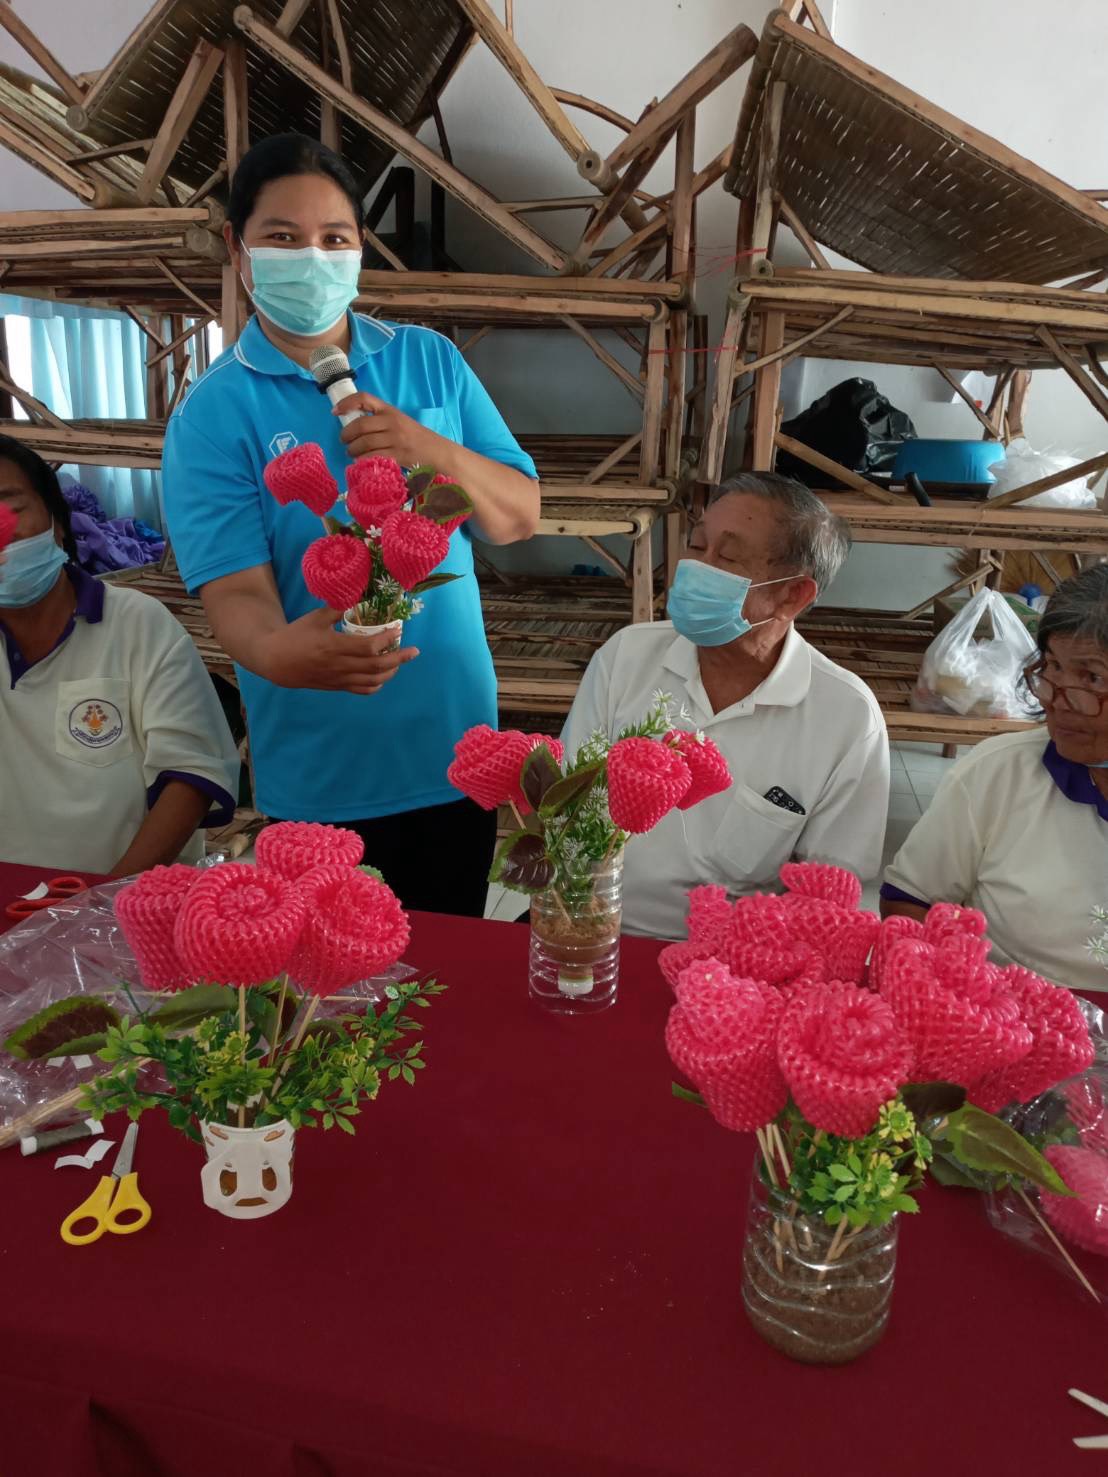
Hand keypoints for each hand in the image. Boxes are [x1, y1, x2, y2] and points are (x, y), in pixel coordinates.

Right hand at [260, 605, 418, 694]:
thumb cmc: (296, 636)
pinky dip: (376, 685)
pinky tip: (382, 676)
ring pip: (373, 680)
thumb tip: (359, 595)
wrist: (276, 661)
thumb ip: (337, 608)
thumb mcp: (315, 618)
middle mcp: (339, 665)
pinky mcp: (337, 686)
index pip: (368, 647)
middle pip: (377, 666)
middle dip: (399, 658)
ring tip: (400, 661)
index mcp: (334, 646)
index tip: (398, 630)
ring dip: (391, 672)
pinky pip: (362, 689)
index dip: (387, 640)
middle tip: (414, 651)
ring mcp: (339, 678)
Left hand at [335, 393, 440, 464]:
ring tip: (352, 453)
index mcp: (391, 410)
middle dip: (346, 435)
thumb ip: (381, 422)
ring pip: (363, 443)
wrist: (438, 453)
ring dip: (352, 450)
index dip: (347, 403)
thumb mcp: (400, 423)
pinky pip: (371, 457)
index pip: (364, 398)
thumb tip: (355, 427)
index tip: (336, 412)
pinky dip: (362, 461)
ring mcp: (394, 439)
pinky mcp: (396, 455)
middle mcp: (392, 422)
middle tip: (344, 441)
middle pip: (360, 425)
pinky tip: (361, 462)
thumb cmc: (417, 439)